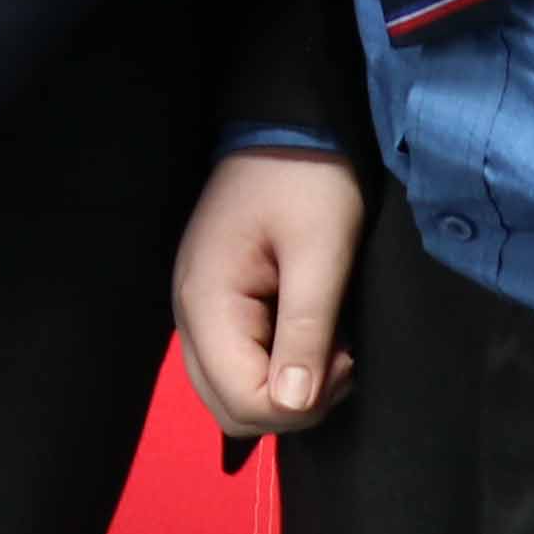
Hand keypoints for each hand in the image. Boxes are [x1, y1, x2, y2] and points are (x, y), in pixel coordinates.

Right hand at [174, 146, 363, 434]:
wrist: (285, 125)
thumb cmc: (308, 183)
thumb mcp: (320, 253)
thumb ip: (305, 330)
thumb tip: (292, 404)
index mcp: (207, 301)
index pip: (241, 399)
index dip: (300, 403)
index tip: (344, 359)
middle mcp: (188, 314)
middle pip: (229, 407)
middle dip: (290, 406)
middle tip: (340, 360)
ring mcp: (196, 310)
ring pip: (229, 393)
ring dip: (283, 392)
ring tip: (328, 349)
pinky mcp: (213, 304)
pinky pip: (233, 366)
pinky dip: (273, 371)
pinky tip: (307, 339)